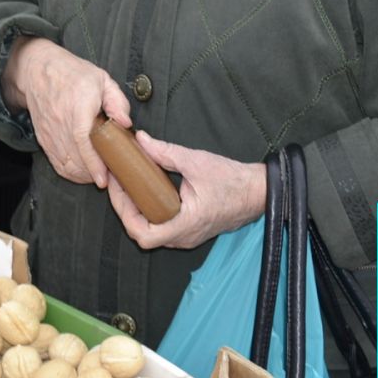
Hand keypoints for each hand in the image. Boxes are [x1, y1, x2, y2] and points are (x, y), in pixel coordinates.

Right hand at [5, 37, 131, 185]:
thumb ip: (117, 101)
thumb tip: (125, 124)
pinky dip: (70, 173)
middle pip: (75, 158)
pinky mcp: (44, 139)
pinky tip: (82, 172)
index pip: (83, 140)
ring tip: (98, 174)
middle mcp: (61, 122)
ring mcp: (50, 133)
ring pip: (65, 165)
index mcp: (78, 106)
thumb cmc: (72, 74)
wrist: (37, 71)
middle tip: (111, 175)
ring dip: (82, 175)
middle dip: (93, 174)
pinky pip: (56, 163)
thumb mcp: (102, 79)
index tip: (103, 179)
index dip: (93, 163)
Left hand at [105, 134, 265, 250]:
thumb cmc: (233, 181)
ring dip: (137, 212)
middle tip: (119, 184)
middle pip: (142, 234)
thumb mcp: (196, 162)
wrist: (260, 191)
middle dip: (125, 210)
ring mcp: (189, 236)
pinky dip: (150, 212)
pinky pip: (163, 228)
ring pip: (152, 232)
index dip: (123, 212)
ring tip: (128, 186)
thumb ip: (165, 152)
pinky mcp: (192, 230)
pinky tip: (145, 192)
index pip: (142, 234)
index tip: (118, 188)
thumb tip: (139, 140)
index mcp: (185, 225)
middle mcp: (185, 236)